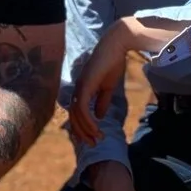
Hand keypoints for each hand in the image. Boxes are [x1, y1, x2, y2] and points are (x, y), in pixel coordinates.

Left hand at [68, 24, 134, 145]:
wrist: (116, 46)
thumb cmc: (113, 63)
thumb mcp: (108, 87)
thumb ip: (102, 101)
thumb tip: (99, 116)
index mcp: (82, 89)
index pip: (76, 112)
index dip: (81, 127)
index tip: (90, 138)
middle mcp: (78, 88)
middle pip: (73, 116)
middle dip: (82, 132)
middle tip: (92, 144)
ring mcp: (80, 86)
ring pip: (76, 114)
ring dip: (86, 129)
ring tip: (97, 139)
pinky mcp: (85, 85)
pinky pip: (82, 107)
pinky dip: (88, 120)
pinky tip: (97, 128)